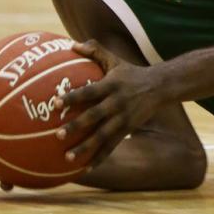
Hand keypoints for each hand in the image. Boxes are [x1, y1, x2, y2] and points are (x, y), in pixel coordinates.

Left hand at [54, 40, 157, 166]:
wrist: (159, 87)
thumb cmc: (130, 73)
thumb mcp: (115, 59)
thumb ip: (95, 50)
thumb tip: (72, 45)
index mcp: (111, 85)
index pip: (89, 91)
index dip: (72, 97)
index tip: (54, 103)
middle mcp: (117, 102)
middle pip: (94, 116)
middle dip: (76, 126)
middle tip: (58, 135)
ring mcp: (123, 118)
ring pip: (102, 136)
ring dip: (85, 148)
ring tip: (67, 158)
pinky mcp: (128, 129)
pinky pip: (111, 146)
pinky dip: (99, 158)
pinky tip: (85, 168)